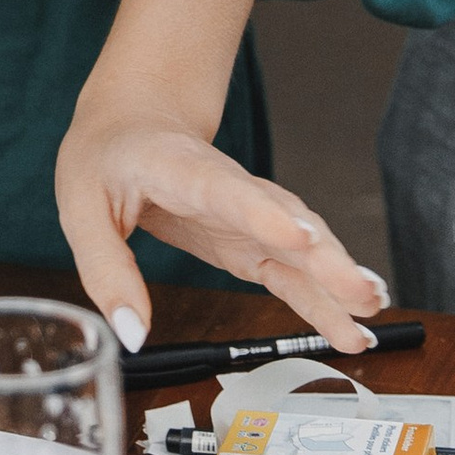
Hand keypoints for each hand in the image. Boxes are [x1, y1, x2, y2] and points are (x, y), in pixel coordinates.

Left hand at [54, 110, 388, 356]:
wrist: (136, 119)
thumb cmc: (107, 157)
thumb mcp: (81, 207)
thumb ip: (107, 272)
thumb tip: (133, 335)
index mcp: (181, 169)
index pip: (227, 191)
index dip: (264, 214)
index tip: (300, 237)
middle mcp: (229, 189)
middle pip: (283, 220)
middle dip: (326, 259)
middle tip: (361, 293)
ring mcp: (248, 213)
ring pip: (301, 246)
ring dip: (337, 279)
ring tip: (372, 311)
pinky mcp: (253, 239)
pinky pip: (293, 271)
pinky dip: (323, 297)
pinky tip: (353, 326)